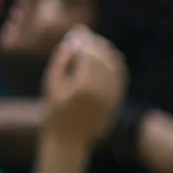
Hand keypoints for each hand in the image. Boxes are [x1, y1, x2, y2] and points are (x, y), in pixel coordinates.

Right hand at [42, 28, 125, 144]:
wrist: (69, 140)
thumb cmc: (54, 112)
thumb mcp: (51, 85)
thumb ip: (61, 61)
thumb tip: (71, 43)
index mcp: (84, 85)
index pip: (88, 54)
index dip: (83, 40)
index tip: (78, 31)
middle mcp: (102, 90)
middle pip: (103, 57)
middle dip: (95, 43)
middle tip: (86, 34)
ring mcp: (112, 97)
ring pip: (115, 66)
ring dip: (107, 52)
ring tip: (96, 44)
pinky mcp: (116, 102)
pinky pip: (121, 78)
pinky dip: (116, 65)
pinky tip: (108, 59)